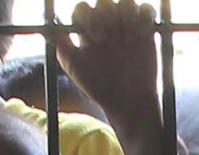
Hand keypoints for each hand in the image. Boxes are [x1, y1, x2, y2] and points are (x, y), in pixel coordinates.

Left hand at [54, 0, 160, 136]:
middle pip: (104, 3)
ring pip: (126, 2)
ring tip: (127, 38)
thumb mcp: (77, 71)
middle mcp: (106, 25)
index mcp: (87, 31)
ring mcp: (126, 26)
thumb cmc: (101, 87)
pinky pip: (146, 10)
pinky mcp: (145, 30)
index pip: (83, 10)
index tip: (94, 37)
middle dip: (106, 16)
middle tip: (109, 39)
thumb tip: (53, 32)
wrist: (128, 100)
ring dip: (126, 14)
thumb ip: (64, 51)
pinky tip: (141, 33)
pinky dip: (145, 16)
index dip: (88, 17)